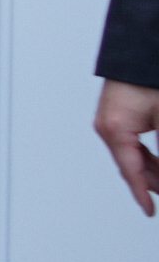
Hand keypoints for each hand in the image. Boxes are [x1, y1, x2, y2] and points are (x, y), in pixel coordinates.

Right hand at [97, 79, 158, 216]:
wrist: (138, 50)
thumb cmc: (146, 78)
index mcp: (114, 129)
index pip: (131, 172)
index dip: (143, 194)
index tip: (148, 211)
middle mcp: (107, 126)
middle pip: (131, 166)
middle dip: (152, 181)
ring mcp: (110, 120)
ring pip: (132, 156)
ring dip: (152, 168)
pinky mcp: (118, 115)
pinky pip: (131, 143)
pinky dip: (147, 154)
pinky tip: (158, 159)